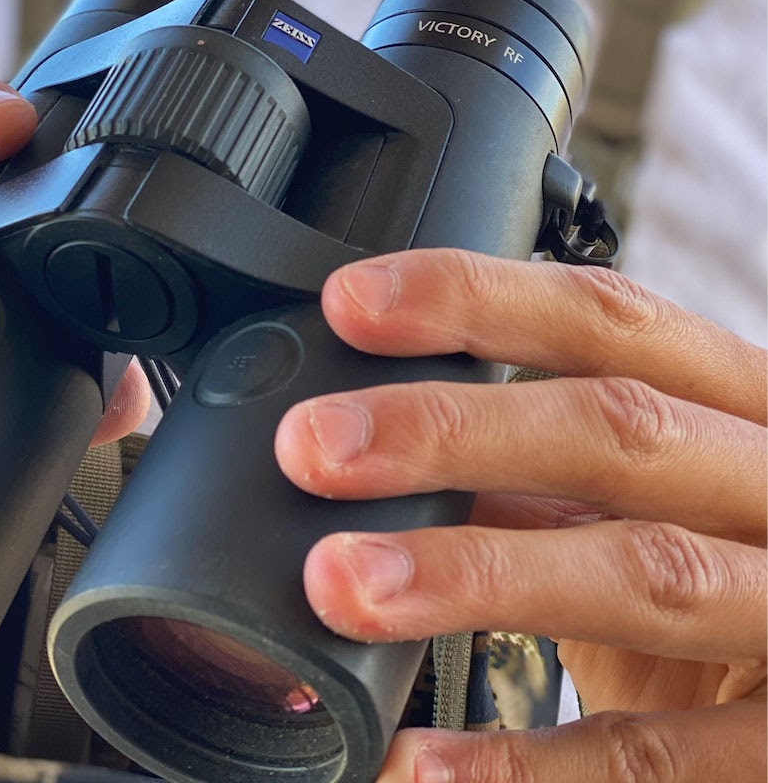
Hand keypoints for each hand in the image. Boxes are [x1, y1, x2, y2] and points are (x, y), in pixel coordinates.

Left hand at [275, 249, 765, 780]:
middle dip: (451, 431)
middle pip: (618, 429)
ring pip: (643, 572)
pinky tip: (418, 764)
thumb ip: (527, 476)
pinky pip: (654, 757)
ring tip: (341, 584)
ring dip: (473, 574)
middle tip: (312, 447)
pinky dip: (525, 763)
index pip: (610, 322)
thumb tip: (365, 448)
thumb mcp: (640, 503)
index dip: (476, 301)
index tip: (351, 306)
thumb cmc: (724, 575)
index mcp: (737, 408)